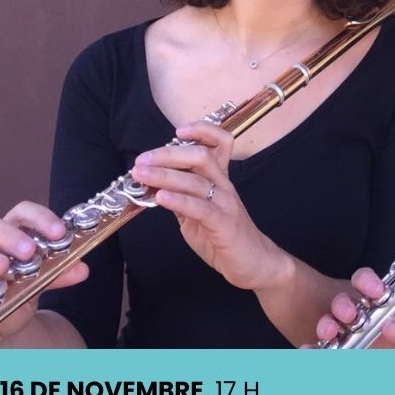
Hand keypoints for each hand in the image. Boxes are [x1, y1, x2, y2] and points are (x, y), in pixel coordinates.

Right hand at [0, 202, 88, 345]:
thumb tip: (81, 268)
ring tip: (1, 268)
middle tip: (28, 251)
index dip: (39, 218)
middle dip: (6, 235)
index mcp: (8, 234)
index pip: (20, 213)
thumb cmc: (18, 293)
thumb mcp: (42, 282)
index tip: (58, 233)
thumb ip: (60, 273)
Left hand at [133, 121, 291, 291]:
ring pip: (196, 180)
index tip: (178, 131)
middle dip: (168, 154)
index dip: (202, 130)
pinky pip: (200, 207)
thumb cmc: (224, 236)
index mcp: (220, 179)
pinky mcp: (223, 224)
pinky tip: (160, 198)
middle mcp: (224, 186)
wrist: (253, 263)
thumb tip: (154, 184)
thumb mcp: (197, 213)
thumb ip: (180, 197)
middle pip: (201, 156)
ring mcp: (226, 203)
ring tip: (141, 175)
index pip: (220, 143)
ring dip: (165, 175)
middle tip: (142, 160)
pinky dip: (178, 200)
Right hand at [312, 267, 394, 348]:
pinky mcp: (336, 361)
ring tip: (329, 333)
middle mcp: (363, 323)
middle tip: (350, 316)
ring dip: (327, 325)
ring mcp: (348, 343)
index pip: (368, 286)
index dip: (367, 283)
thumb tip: (390, 325)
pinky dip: (312, 351)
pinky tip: (311, 352)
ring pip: (329, 325)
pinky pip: (319, 353)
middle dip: (343, 305)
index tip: (374, 293)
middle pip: (345, 303)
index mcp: (385, 312)